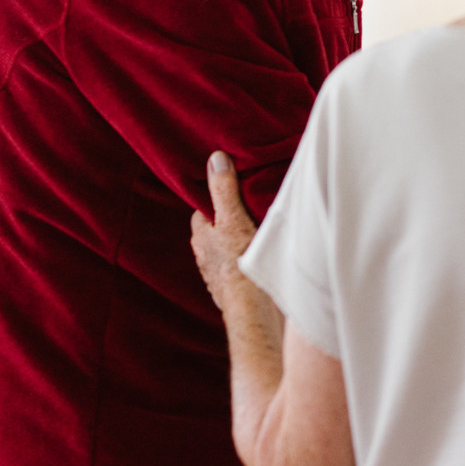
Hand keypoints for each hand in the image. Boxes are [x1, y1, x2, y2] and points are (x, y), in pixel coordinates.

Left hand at [191, 150, 259, 314]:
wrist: (252, 307)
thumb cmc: (238, 262)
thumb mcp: (232, 218)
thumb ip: (224, 190)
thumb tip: (215, 159)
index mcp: (201, 237)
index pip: (202, 211)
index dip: (215, 200)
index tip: (230, 191)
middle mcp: (206, 256)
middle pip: (215, 231)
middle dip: (228, 221)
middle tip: (248, 208)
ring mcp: (219, 274)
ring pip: (227, 250)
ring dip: (239, 243)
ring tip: (259, 232)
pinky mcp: (236, 288)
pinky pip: (240, 267)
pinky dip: (248, 260)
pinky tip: (263, 258)